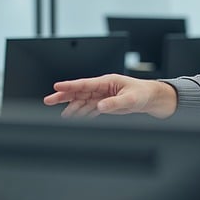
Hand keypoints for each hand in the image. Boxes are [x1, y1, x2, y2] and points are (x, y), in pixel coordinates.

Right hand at [43, 74, 177, 118]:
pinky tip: (74, 117)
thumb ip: (115, 103)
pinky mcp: (105, 103)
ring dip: (72, 108)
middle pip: (79, 92)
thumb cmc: (143, 93)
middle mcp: (102, 87)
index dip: (70, 85)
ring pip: (83, 101)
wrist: (151, 98)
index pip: (85, 84)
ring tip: (62, 115)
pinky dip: (82, 113)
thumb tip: (100, 106)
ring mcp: (103, 95)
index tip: (57, 86)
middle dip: (63, 96)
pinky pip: (90, 108)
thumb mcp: (130, 99)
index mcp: (107, 81)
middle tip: (48, 100)